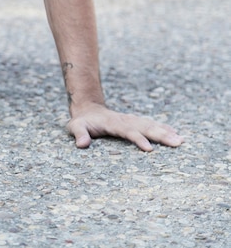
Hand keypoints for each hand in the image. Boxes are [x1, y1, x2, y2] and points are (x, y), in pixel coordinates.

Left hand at [67, 102, 183, 150]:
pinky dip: (163, 128)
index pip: (127, 131)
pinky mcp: (135, 122)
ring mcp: (131, 120)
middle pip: (145, 127)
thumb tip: (82, 145)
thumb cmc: (82, 121)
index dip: (138, 139)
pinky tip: (176, 133)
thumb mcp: (75, 127)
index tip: (149, 149)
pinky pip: (151, 124)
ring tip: (181, 140)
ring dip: (166, 132)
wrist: (88, 109)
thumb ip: (79, 134)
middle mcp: (125, 120)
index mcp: (112, 123)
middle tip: (177, 143)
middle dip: (161, 135)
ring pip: (151, 125)